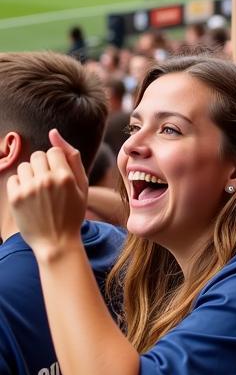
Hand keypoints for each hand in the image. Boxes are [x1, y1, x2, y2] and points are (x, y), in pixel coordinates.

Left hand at [7, 130, 88, 256]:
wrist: (56, 241)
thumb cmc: (72, 212)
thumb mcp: (82, 185)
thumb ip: (71, 157)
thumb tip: (53, 132)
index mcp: (65, 176)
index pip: (54, 151)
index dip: (57, 163)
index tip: (60, 177)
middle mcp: (46, 180)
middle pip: (38, 156)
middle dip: (43, 167)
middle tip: (49, 185)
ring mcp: (29, 189)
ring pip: (25, 166)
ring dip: (31, 175)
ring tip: (39, 192)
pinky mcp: (15, 198)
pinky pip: (13, 179)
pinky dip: (20, 185)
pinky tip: (30, 198)